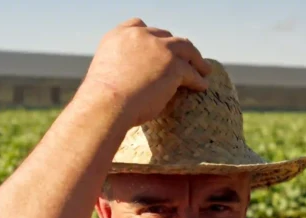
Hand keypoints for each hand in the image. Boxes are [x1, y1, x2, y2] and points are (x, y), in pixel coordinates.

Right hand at [78, 18, 212, 127]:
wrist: (106, 104)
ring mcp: (159, 49)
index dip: (151, 36)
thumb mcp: (104, 71)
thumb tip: (129, 78)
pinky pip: (191, 72)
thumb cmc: (102, 99)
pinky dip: (198, 79)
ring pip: (185, 49)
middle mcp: (140, 36)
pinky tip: (202, 85)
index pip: (139, 25)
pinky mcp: (173, 66)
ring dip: (195, 59)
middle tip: (184, 57)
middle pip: (166, 36)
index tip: (159, 44)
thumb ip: (119, 66)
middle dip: (176, 47)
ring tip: (203, 69)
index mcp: (119, 36)